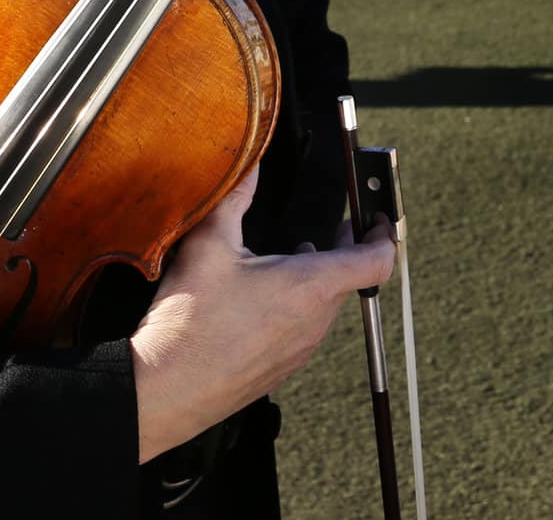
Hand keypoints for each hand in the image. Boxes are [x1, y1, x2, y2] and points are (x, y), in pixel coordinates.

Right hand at [128, 163, 394, 462]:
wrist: (167, 390)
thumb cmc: (189, 322)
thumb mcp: (208, 244)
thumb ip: (234, 197)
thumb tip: (247, 163)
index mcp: (310, 286)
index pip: (376, 260)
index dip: (385, 234)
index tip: (380, 217)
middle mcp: (314, 321)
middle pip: (350, 280)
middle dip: (347, 249)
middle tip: (340, 227)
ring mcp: (300, 349)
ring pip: (326, 306)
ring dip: (320, 277)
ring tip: (298, 255)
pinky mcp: (281, 368)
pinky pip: (305, 329)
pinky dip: (300, 304)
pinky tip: (267, 296)